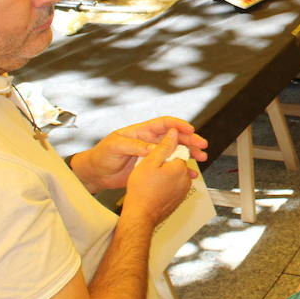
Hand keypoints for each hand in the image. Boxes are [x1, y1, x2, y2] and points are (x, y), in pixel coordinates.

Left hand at [77, 117, 207, 191]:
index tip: (190, 129)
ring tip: (201, 159)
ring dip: (189, 154)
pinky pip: (169, 167)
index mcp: (142, 132)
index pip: (165, 124)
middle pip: (175, 138)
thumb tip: (153, 148)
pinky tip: (190, 174)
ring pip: (176, 152)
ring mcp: (153, 155)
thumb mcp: (116, 146)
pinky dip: (180, 170)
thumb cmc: (102, 155)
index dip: (179, 125)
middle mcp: (150, 142)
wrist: (97, 174)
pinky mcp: (152, 168)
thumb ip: (135, 146)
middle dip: (190, 140)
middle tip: (202, 146)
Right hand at [121, 131, 194, 225]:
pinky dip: (166, 185)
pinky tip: (154, 188)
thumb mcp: (149, 162)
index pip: (179, 150)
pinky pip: (174, 187)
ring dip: (166, 174)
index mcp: (180, 167)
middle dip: (166, 162)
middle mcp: (186, 179)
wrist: (140, 216)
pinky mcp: (178, 200)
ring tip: (150, 179)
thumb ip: (164, 146)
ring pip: (176, 175)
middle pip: (178, 163)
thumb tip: (174, 132)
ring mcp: (183, 191)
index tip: (155, 153)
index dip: (166, 150)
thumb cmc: (141, 190)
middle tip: (150, 168)